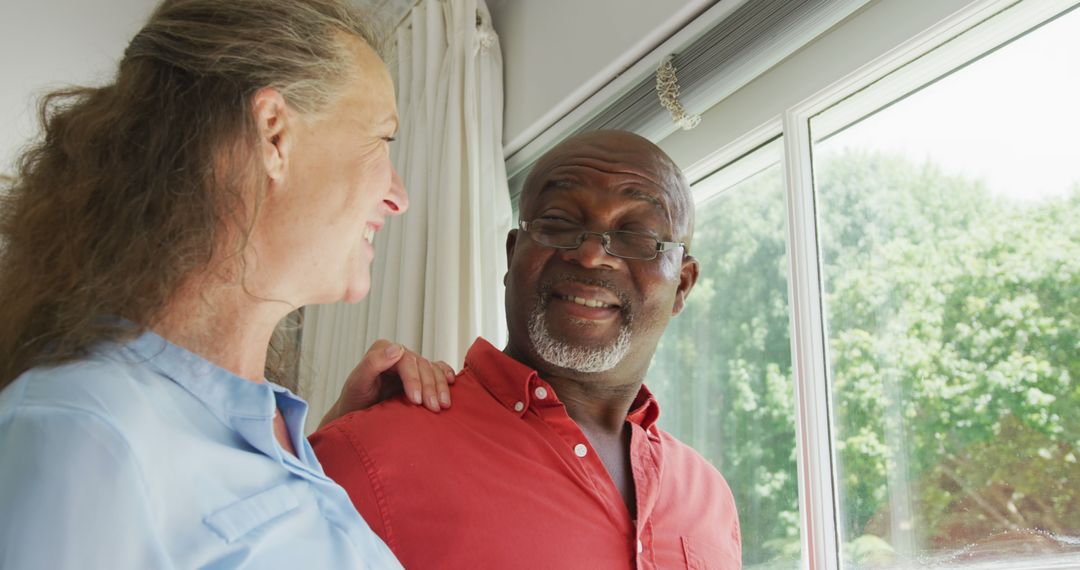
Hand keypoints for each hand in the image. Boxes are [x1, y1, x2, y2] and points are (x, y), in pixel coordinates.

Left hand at [318, 340, 455, 428]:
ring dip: (440, 386)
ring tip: (443, 405)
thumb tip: (396, 348)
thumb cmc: (355, 400)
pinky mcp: (419, 376)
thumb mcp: (357, 382)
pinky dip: (446, 375)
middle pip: (422, 365)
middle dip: (430, 387)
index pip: (406, 360)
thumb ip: (372, 363)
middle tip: (433, 407)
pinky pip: (438, 370)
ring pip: (432, 369)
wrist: (358, 417)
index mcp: (383, 350)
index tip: (416, 400)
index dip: (414, 379)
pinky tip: (451, 383)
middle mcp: (398, 354)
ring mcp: (411, 365)